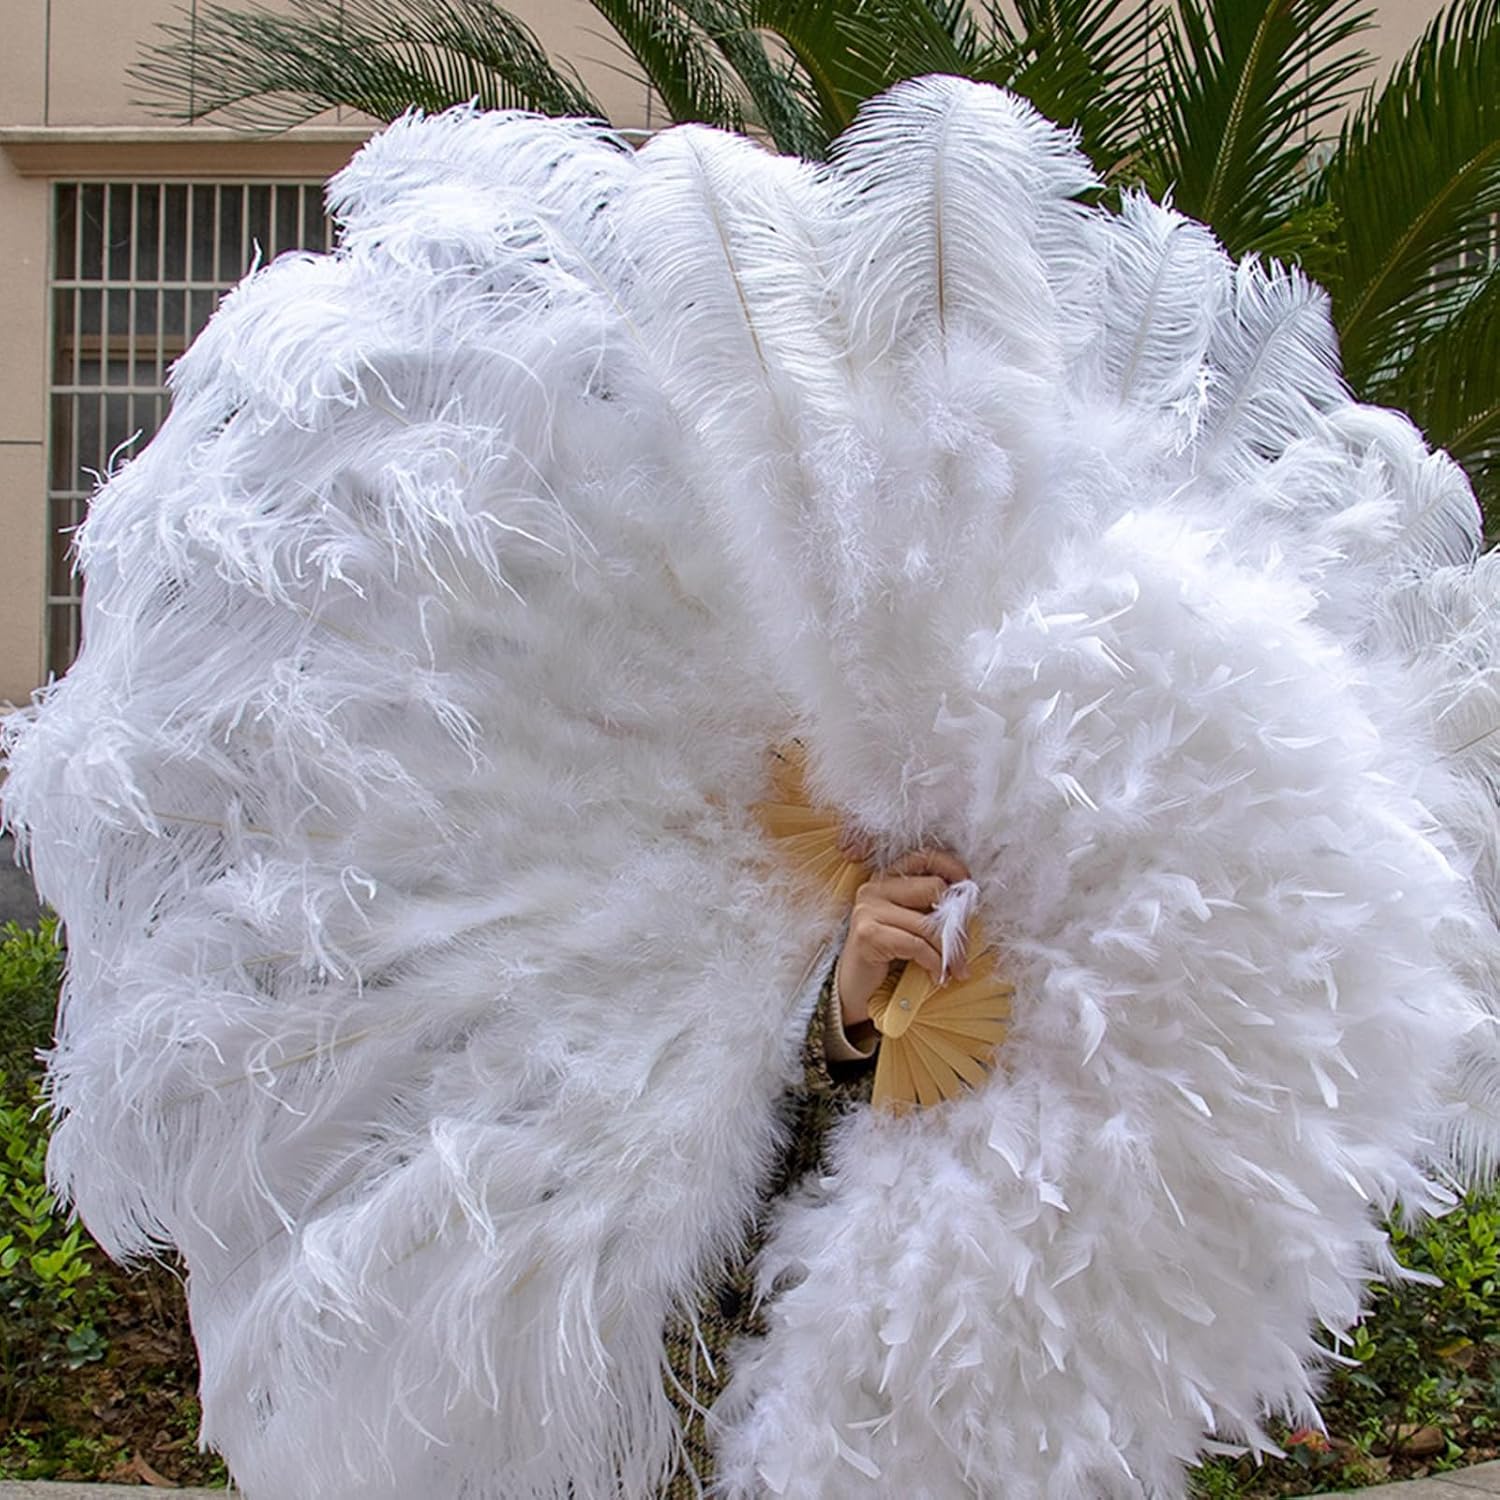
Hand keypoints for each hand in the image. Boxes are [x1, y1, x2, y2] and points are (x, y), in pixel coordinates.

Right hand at [835, 848, 971, 1027]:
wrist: (856, 989)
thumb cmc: (888, 956)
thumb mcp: (911, 926)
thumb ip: (930, 910)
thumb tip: (967, 907)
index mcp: (887, 879)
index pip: (924, 857)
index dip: (952, 867)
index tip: (969, 891)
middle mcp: (875, 887)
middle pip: (933, 888)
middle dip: (956, 923)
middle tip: (963, 950)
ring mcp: (868, 909)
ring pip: (927, 922)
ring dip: (949, 952)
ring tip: (956, 970)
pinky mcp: (868, 933)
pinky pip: (916, 945)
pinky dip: (934, 963)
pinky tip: (937, 976)